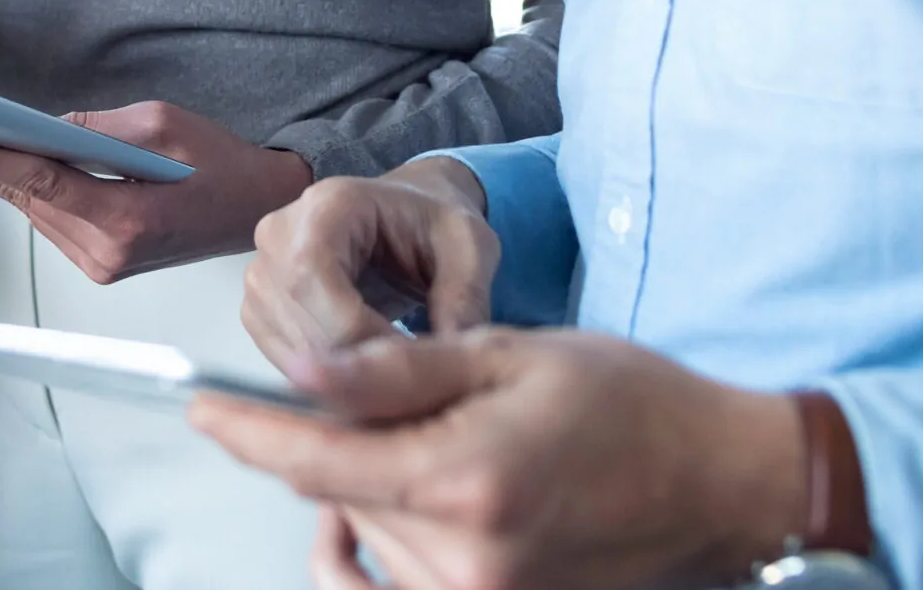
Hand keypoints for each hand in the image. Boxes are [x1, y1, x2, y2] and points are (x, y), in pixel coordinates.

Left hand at [0, 102, 313, 283]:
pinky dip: (24, 192)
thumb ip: (95, 127)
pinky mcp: (102, 262)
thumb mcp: (162, 123)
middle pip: (25, 200)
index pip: (39, 183)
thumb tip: (40, 127)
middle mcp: (108, 252)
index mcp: (126, 219)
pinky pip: (51, 219)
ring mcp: (103, 264)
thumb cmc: (220, 163)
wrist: (257, 209)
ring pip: (33, 212)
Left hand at [192, 329, 805, 589]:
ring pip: (369, 532)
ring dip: (370, 485)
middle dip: (331, 439)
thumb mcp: (511, 355)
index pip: (317, 461)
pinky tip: (364, 522)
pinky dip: (368, 547)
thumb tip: (308, 369)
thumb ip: (402, 370)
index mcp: (466, 481)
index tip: (200, 406)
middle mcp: (465, 558)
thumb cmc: (632, 405)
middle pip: (341, 495)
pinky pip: (392, 584)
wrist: (721, 482)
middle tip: (384, 389)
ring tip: (438, 435)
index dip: (247, 431)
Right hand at [241, 156, 497, 372]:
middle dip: (358, 364)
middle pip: (298, 319)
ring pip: (290, 350)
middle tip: (414, 388)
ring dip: (345, 379)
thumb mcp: (470, 248)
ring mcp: (261, 274)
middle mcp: (278, 234)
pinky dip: (328, 381)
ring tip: (399, 383)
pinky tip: (371, 377)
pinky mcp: (260, 310)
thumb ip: (464, 300)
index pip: (311, 277)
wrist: (406, 221)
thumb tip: (455, 362)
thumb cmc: (434, 226)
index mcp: (328, 204)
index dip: (355, 332)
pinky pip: (284, 361)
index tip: (410, 362)